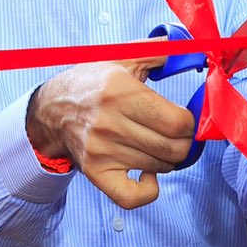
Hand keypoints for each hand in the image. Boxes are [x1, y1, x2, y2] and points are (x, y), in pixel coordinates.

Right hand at [26, 53, 185, 210]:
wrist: (53, 109)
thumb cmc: (92, 82)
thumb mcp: (121, 56)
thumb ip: (159, 50)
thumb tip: (193, 50)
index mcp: (120, 91)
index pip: (177, 122)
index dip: (191, 123)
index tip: (187, 118)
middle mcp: (109, 122)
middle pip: (172, 148)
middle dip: (185, 143)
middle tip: (179, 135)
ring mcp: (101, 150)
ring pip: (158, 167)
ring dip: (168, 159)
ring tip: (159, 145)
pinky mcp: (96, 172)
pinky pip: (132, 196)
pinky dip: (148, 190)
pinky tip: (147, 173)